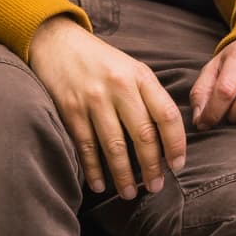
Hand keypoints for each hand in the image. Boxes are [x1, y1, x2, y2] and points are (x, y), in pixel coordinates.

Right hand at [27, 17, 185, 199]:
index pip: (166, 115)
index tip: (177, 165)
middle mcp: (119, 86)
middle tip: (155, 187)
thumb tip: (167, 138)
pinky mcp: (70, 109)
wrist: (58, 42)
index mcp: (140, 76)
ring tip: (129, 193)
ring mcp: (94, 98)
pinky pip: (86, 147)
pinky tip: (99, 185)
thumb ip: (149, 96)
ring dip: (124, 176)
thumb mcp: (131, 68)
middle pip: (143, 135)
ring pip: (114, 146)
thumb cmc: (101, 61)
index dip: (176, 144)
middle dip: (151, 167)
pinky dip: (93, 169)